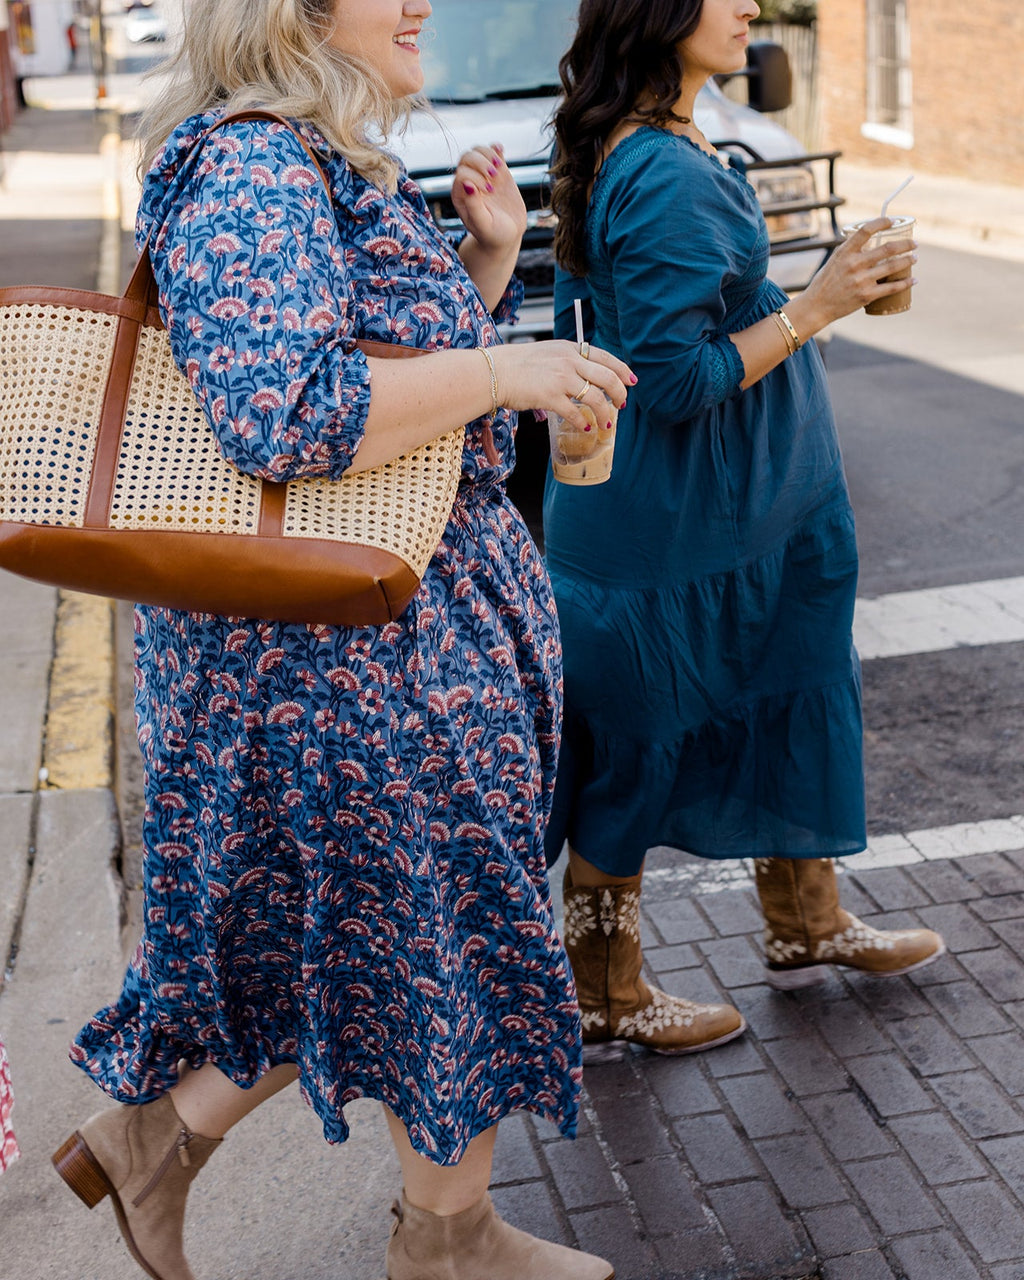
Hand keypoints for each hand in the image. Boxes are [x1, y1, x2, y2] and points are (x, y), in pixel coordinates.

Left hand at [450, 144, 526, 253]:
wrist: (508, 236)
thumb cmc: (493, 235)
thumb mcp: (483, 225)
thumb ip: (473, 207)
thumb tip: (467, 184)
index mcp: (460, 195)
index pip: (461, 174)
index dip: (476, 178)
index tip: (489, 192)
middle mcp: (468, 183)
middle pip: (467, 158)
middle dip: (481, 163)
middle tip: (494, 177)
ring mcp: (483, 175)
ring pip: (478, 152)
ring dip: (489, 154)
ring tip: (499, 168)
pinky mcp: (498, 172)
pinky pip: (493, 152)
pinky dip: (496, 148)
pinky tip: (501, 150)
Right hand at [489, 340, 635, 431]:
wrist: (494, 371)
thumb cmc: (518, 365)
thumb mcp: (549, 353)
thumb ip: (569, 361)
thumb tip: (586, 378)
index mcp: (570, 349)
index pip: (606, 357)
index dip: (622, 371)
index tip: (631, 381)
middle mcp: (569, 361)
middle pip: (607, 378)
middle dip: (619, 394)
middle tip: (621, 405)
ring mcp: (560, 379)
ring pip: (596, 398)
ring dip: (605, 414)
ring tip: (606, 424)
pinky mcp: (550, 397)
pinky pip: (575, 413)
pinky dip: (583, 423)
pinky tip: (585, 428)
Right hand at [801, 216, 917, 327]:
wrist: (817, 306)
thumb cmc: (826, 282)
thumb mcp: (835, 261)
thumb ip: (851, 251)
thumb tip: (871, 242)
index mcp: (845, 252)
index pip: (866, 230)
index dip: (882, 222)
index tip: (893, 221)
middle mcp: (854, 264)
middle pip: (887, 248)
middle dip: (906, 245)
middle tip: (914, 244)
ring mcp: (861, 280)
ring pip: (892, 266)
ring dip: (908, 261)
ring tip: (914, 259)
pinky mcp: (866, 295)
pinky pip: (891, 287)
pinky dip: (905, 283)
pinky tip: (913, 280)